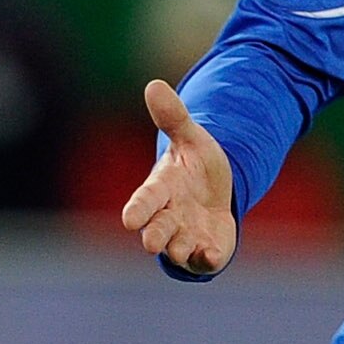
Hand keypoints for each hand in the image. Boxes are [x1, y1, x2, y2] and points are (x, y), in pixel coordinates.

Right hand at [123, 80, 237, 274]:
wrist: (214, 193)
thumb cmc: (195, 166)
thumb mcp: (191, 138)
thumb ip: (173, 117)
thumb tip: (154, 84)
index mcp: (161, 188)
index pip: (145, 199)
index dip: (138, 209)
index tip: (128, 219)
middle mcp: (169, 216)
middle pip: (157, 229)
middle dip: (155, 236)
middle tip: (150, 243)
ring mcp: (186, 235)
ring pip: (178, 248)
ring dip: (179, 250)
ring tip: (181, 249)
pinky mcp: (205, 250)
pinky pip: (204, 259)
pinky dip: (207, 258)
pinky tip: (212, 254)